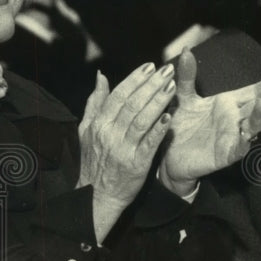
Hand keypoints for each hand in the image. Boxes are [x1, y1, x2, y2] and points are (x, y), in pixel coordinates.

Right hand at [77, 64, 176, 240]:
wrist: (98, 195)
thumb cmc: (95, 159)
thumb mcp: (87, 130)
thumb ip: (95, 102)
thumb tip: (100, 76)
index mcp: (98, 123)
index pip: (118, 95)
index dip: (135, 79)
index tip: (150, 66)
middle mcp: (109, 134)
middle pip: (131, 104)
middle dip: (151, 85)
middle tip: (168, 69)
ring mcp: (123, 149)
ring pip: (141, 120)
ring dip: (158, 102)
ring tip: (173, 86)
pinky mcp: (136, 164)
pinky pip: (149, 144)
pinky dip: (159, 130)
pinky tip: (169, 117)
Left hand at [159, 49, 260, 195]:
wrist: (169, 156)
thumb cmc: (181, 126)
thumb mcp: (184, 98)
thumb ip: (187, 76)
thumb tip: (186, 50)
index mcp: (229, 103)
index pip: (253, 91)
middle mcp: (235, 119)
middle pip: (257, 105)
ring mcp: (233, 137)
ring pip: (253, 125)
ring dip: (259, 114)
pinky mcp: (225, 154)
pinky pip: (239, 148)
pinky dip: (245, 141)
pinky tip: (249, 134)